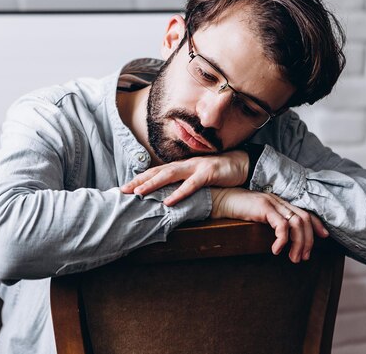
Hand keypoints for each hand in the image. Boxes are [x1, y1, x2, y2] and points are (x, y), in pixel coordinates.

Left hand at [120, 150, 248, 205]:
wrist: (242, 163)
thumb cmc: (218, 173)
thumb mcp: (197, 178)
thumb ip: (183, 184)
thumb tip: (166, 196)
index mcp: (181, 167)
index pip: (156, 172)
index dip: (139, 179)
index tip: (124, 188)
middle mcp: (185, 165)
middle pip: (157, 172)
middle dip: (139, 181)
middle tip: (122, 190)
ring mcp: (196, 167)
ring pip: (170, 175)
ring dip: (153, 184)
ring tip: (139, 193)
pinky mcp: (208, 173)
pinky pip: (192, 185)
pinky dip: (179, 193)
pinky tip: (169, 201)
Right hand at [211, 187, 328, 262]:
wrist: (220, 200)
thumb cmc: (236, 210)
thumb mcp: (257, 216)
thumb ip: (270, 221)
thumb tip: (282, 238)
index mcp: (279, 202)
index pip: (304, 212)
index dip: (316, 224)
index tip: (324, 237)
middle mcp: (279, 200)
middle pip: (304, 219)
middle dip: (308, 241)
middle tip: (303, 258)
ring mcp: (272, 202)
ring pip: (297, 223)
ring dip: (298, 244)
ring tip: (293, 258)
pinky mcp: (264, 207)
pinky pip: (281, 226)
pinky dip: (282, 240)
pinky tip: (276, 250)